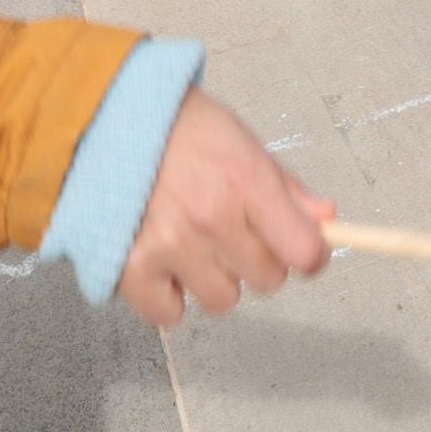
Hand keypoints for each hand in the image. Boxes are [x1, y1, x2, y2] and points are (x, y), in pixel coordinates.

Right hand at [118, 90, 332, 325]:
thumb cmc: (178, 127)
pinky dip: (168, 296)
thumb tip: (325, 220)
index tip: (302, 249)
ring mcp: (169, 245)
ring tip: (194, 243)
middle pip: (268, 279)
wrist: (105, 118)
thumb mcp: (241, 141)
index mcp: (245, 179)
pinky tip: (163, 263)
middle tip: (232, 232)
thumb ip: (285, 186)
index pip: (304, 251)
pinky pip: (169, 314)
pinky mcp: (129, 268)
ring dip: (215, 279)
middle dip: (258, 259)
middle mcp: (211, 216)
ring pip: (223, 300)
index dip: (310, 254)